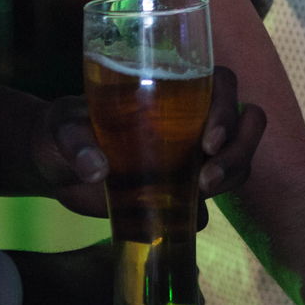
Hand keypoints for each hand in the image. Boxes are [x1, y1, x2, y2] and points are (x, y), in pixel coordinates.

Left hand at [28, 66, 263, 222]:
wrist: (57, 165)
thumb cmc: (66, 130)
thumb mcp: (64, 128)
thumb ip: (77, 143)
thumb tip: (96, 171)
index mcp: (174, 90)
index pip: (223, 85)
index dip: (227, 109)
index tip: (207, 141)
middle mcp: (194, 119)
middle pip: (247, 122)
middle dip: (239, 149)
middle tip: (206, 178)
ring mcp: (193, 157)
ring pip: (241, 159)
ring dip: (232, 175)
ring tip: (200, 193)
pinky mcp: (182, 192)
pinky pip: (211, 200)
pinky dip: (204, 210)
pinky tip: (182, 219)